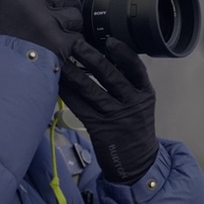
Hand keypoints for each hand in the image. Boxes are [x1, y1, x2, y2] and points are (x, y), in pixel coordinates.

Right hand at [0, 0, 82, 59]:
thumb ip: (13, 4)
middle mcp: (29, 5)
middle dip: (69, 2)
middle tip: (65, 13)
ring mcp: (46, 23)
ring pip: (74, 14)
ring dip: (72, 24)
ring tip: (61, 34)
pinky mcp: (59, 43)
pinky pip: (77, 37)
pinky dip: (72, 43)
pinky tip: (62, 49)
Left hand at [59, 38, 158, 183]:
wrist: (137, 163)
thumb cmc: (135, 129)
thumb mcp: (141, 105)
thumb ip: (129, 85)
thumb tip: (106, 59)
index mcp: (145, 95)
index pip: (137, 69)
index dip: (123, 53)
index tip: (110, 40)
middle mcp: (132, 104)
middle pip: (110, 75)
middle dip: (91, 57)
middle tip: (75, 42)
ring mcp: (116, 117)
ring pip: (91, 90)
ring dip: (74, 73)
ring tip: (60, 59)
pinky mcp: (100, 128)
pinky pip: (80, 107)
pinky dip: (68, 94)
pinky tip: (58, 83)